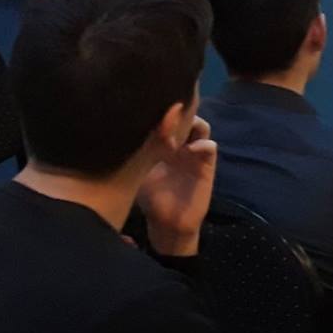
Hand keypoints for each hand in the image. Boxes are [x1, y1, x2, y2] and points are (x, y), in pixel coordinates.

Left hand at [136, 115, 216, 256]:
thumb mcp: (139, 171)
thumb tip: (122, 131)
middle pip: (186, 116)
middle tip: (166, 115)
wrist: (167, 223)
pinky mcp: (206, 166)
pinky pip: (210, 147)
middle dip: (178, 112)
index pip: (167, 118)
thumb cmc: (150, 198)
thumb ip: (139, 152)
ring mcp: (194, 154)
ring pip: (201, 126)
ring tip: (177, 133)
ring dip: (192, 124)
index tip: (149, 109)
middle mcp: (181, 144)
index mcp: (164, 143)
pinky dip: (202, 144)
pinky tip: (188, 150)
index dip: (160, 110)